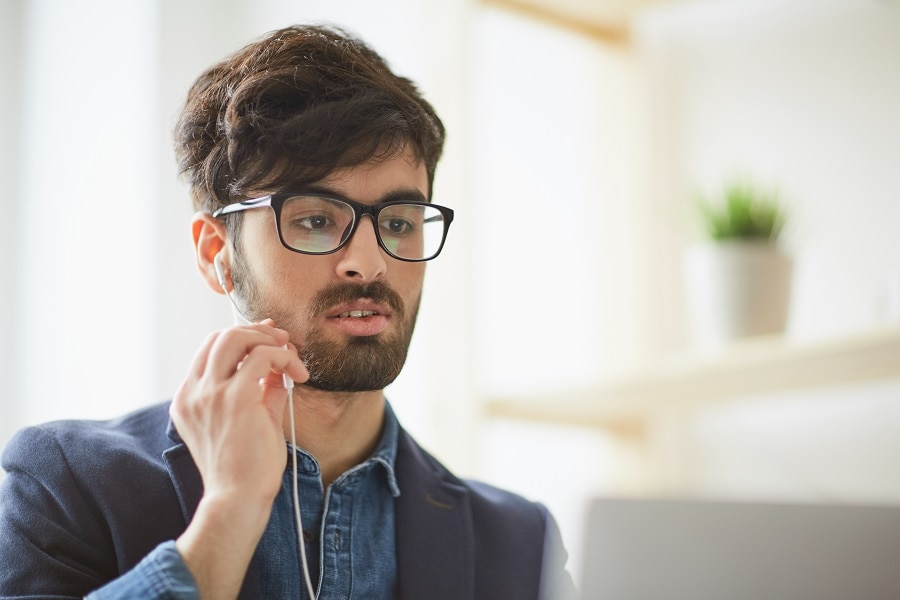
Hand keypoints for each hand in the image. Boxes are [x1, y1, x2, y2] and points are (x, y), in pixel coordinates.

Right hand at [170, 320, 307, 596]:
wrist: (238, 500)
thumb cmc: (245, 469)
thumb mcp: (249, 420)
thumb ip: (259, 389)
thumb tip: (277, 364)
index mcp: (188, 399)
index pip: (210, 349)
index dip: (242, 336)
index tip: (270, 339)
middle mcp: (193, 392)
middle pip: (220, 336)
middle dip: (256, 331)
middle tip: (284, 342)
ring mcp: (210, 394)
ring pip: (235, 337)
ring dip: (268, 339)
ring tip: (292, 355)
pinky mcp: (235, 397)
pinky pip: (263, 356)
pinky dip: (284, 357)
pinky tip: (299, 375)